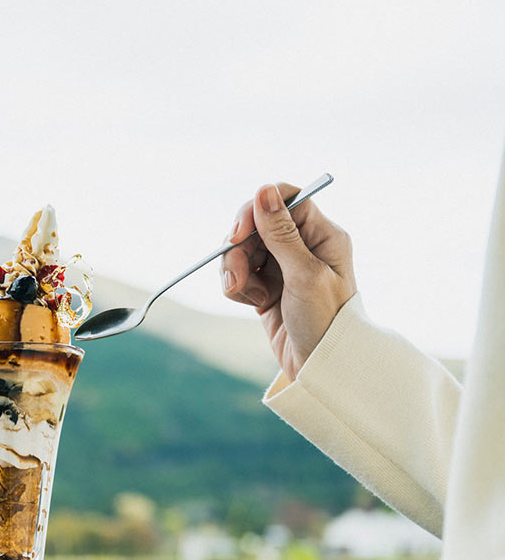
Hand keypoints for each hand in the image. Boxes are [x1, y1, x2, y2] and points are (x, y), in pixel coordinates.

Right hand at [221, 183, 356, 380]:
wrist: (321, 368)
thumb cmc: (324, 322)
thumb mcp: (303, 275)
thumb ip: (281, 233)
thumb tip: (264, 190)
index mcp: (322, 235)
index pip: (286, 199)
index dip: (257, 209)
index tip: (238, 232)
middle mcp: (303, 245)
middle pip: (256, 224)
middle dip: (239, 249)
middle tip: (237, 276)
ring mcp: (283, 265)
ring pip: (242, 249)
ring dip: (234, 270)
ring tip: (246, 295)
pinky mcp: (266, 285)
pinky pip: (239, 272)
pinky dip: (237, 286)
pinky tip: (253, 303)